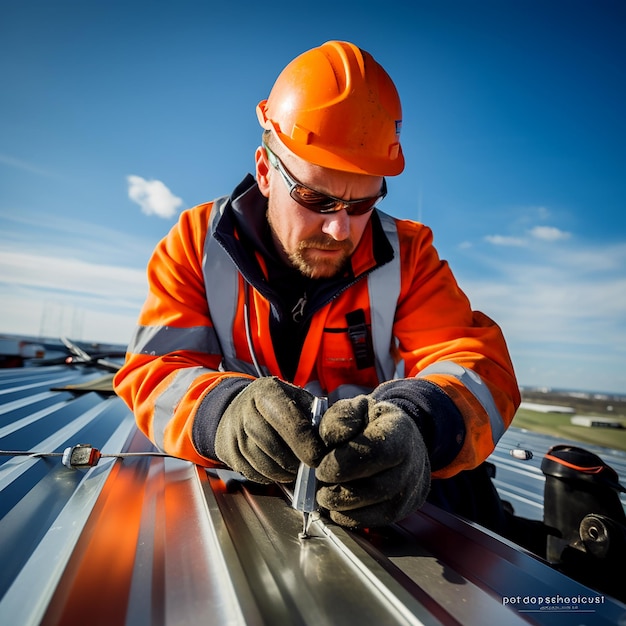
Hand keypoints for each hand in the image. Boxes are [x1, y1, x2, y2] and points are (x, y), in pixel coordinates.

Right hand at [215, 377, 325, 483]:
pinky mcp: (227, 449)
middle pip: (271, 443)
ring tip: (295, 472)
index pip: (289, 421)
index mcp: (267, 391)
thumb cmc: (278, 405)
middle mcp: (246, 408)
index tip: (319, 458)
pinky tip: (279, 472)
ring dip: (281, 472)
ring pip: (259, 460)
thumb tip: (329, 441)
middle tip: (308, 469)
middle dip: (293, 462)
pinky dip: (268, 477)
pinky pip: (250, 471)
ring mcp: (233, 429)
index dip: (306, 444)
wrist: (238, 407)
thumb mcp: (296, 398)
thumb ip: (313, 415)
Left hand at [316, 395, 429, 527]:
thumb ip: (339, 419)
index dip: (343, 464)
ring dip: (341, 507)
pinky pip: (375, 522)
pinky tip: (336, 506)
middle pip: (375, 488)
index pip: (375, 452)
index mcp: (400, 430)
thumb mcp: (355, 407)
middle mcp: (413, 462)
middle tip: (318, 484)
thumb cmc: (371, 422)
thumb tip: (327, 444)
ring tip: (324, 494)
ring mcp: (411, 489)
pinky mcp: (404, 509)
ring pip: (375, 510)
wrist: (400, 437)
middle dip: (339, 491)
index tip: (320, 467)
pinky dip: (349, 518)